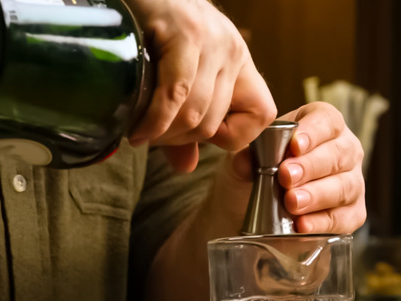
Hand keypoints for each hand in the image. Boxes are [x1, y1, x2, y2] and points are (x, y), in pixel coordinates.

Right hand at [125, 0, 275, 172]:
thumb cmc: (149, 33)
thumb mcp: (175, 78)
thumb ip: (184, 123)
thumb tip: (185, 167)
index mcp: (238, 62)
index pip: (261, 115)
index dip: (232, 137)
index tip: (195, 139)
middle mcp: (232, 51)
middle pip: (216, 121)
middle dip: (178, 140)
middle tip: (150, 138)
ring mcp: (212, 40)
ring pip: (196, 114)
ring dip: (163, 134)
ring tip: (140, 134)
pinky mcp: (185, 33)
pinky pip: (176, 94)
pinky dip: (155, 121)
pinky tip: (138, 130)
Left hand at [228, 102, 366, 233]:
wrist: (248, 212)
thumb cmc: (254, 175)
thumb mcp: (243, 162)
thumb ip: (245, 157)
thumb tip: (245, 159)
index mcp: (320, 125)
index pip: (327, 121)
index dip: (314, 132)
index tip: (295, 145)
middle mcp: (343, 150)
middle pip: (340, 153)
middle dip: (312, 166)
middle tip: (286, 177)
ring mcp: (351, 182)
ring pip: (345, 186)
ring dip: (317, 195)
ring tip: (291, 202)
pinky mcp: (351, 214)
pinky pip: (343, 218)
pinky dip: (322, 222)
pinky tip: (302, 225)